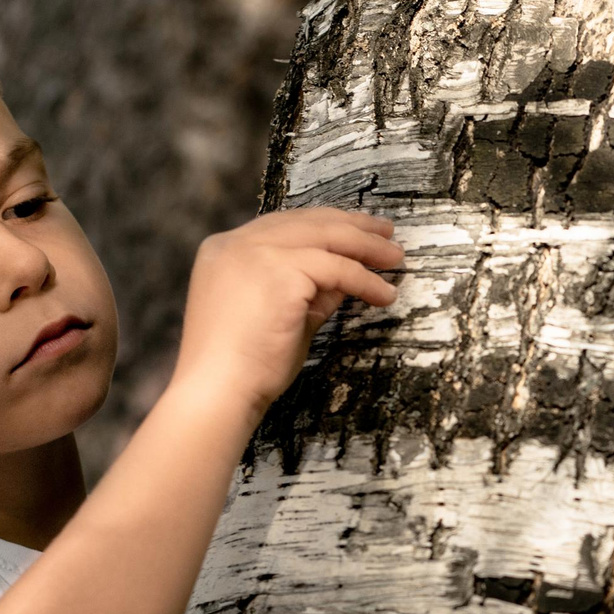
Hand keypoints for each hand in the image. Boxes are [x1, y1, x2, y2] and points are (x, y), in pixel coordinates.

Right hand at [172, 208, 401, 420]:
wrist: (218, 392)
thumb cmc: (244, 368)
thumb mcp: (281, 316)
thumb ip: (309, 291)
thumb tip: (346, 278)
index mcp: (224, 250)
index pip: (283, 225)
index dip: (323, 225)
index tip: (356, 230)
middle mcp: (235, 243)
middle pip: (306, 222)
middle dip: (351, 225)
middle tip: (386, 233)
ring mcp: (255, 253)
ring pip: (325, 237)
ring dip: (367, 247)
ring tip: (395, 258)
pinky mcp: (279, 271)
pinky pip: (336, 268)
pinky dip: (365, 280)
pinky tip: (383, 294)